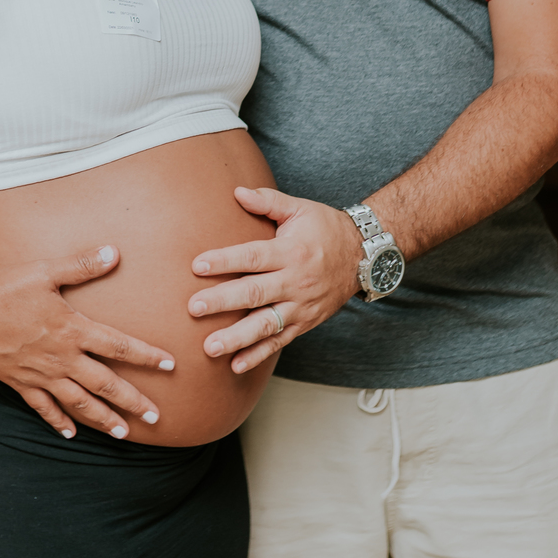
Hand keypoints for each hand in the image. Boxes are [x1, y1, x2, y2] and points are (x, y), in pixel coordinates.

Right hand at [0, 245, 175, 440]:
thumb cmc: (6, 289)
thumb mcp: (45, 272)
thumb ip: (81, 265)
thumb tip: (114, 252)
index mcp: (73, 330)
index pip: (119, 346)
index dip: (146, 356)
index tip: (170, 366)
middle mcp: (63, 358)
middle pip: (105, 384)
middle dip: (133, 401)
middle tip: (156, 416)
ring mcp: (42, 375)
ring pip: (80, 403)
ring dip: (103, 419)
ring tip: (124, 434)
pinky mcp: (22, 384)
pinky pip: (44, 408)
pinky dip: (58, 423)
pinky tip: (70, 435)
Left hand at [187, 188, 363, 372]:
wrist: (363, 256)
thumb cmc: (325, 228)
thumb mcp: (300, 209)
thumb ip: (267, 201)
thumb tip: (237, 192)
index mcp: (290, 251)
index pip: (252, 256)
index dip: (225, 261)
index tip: (197, 266)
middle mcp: (295, 281)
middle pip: (254, 293)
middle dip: (223, 301)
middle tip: (194, 308)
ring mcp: (300, 306)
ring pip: (266, 324)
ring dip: (237, 338)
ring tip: (210, 347)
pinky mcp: (305, 323)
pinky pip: (280, 341)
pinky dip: (258, 355)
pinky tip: (236, 366)